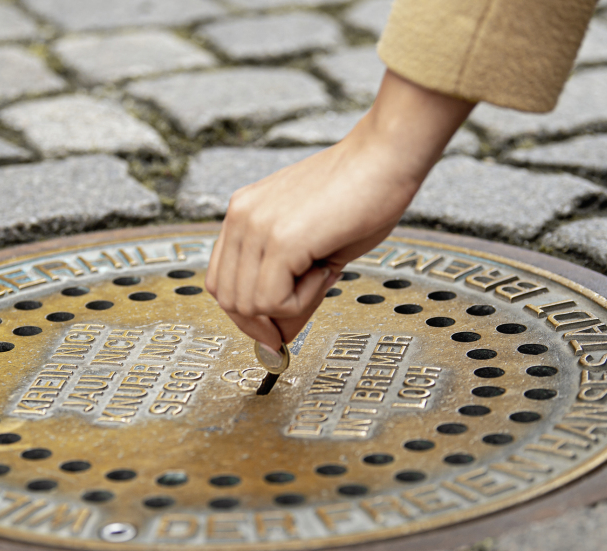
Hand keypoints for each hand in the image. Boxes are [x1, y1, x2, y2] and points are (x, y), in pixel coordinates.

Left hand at [205, 70, 474, 349]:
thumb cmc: (361, 195)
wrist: (386, 157)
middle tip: (303, 308)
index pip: (220, 281)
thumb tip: (277, 336)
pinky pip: (274, 300)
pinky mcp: (281, 239)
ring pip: (249, 304)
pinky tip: (325, 270)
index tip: (273, 328)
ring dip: (289, 306)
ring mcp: (256, 226)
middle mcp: (240, 216)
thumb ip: (286, 287)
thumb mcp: (312, 248)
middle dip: (263, 321)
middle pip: (228, 298)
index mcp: (242, 213)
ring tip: (322, 272)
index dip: (245, 313)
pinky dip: (303, 300)